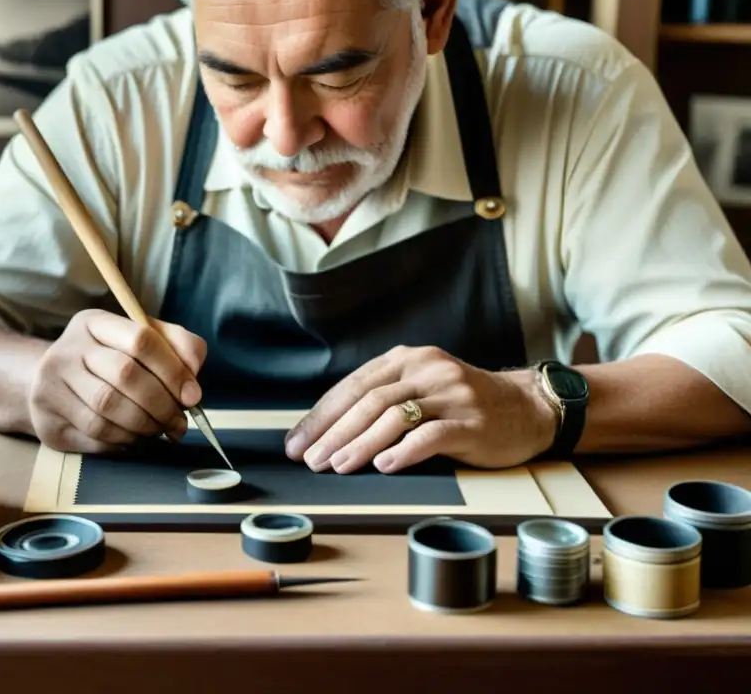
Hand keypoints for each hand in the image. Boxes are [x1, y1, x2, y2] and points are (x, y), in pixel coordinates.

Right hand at [28, 309, 206, 452]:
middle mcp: (67, 350)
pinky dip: (124, 441)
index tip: (193, 396)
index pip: (140, 338)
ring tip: (160, 431)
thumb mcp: (141, 341)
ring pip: (108, 410)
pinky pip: (95, 436)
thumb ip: (177, 347)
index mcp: (93, 323)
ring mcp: (51, 385)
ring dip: (145, 426)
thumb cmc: (108, 361)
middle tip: (179, 422)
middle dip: (162, 404)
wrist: (51, 384)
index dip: (173, 370)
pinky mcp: (47, 420)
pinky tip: (136, 438)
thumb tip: (193, 381)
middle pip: (125, 375)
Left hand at [284, 346, 557, 472]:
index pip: (354, 385)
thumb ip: (384, 397)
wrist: (527, 407)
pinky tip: (384, 465)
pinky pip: (432, 435)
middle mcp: (427, 370)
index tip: (297, 442)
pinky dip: (404, 451)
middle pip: (369, 401)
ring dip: (360, 444)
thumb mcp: (422, 386)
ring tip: (338, 465)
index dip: (322, 415)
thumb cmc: (464, 402)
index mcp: (408, 358)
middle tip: (310, 459)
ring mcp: (451, 395)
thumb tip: (329, 429)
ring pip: (395, 416)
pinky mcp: (472, 422)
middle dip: (333, 432)